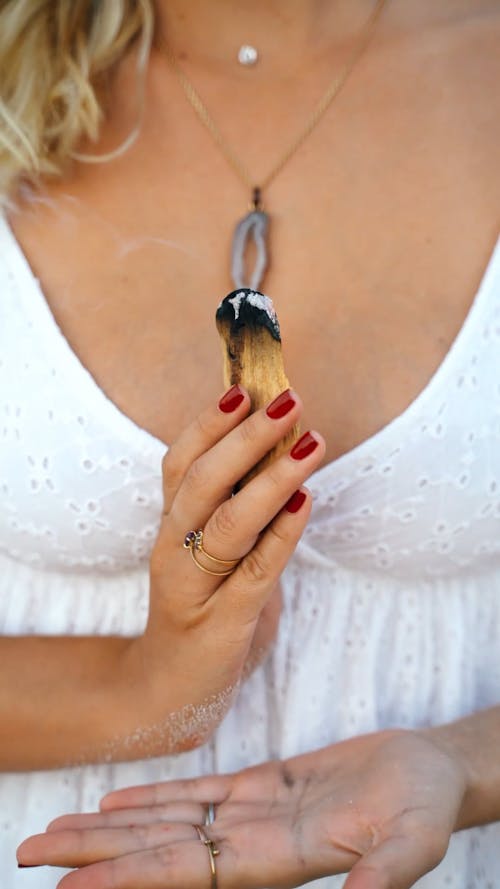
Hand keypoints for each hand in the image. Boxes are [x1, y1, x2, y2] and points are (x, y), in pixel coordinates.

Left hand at [17, 728, 467, 887]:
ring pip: (170, 821)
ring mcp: (254, 814)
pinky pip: (199, 792)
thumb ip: (384, 875)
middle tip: (30, 851)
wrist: (430, 771)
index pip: (190, 874)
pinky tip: (118, 800)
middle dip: (95, 853)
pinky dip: (156, 795)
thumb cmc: (427, 806)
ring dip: (113, 825)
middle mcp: (253, 843)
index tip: (71, 883)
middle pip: (160, 850)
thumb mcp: (416, 841)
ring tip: (58, 829)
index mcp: (280, 860)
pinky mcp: (263, 785)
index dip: (129, 877)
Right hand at [119, 385, 324, 753]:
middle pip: (199, 482)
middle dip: (245, 438)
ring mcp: (193, 588)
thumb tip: (281, 447)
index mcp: (171, 527)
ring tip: (310, 442)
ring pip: (225, 523)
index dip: (209, 424)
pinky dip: (281, 535)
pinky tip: (305, 502)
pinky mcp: (220, 624)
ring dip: (270, 479)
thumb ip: (236, 506)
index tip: (243, 389)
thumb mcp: (212, 552)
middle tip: (288, 402)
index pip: (179, 463)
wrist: (171, 692)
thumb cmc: (203, 608)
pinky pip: (254, 573)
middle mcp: (173, 550)